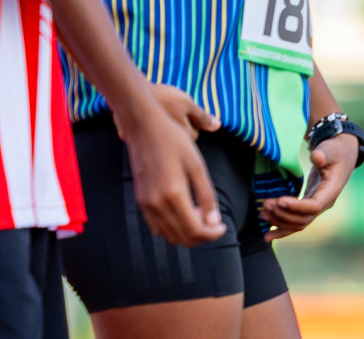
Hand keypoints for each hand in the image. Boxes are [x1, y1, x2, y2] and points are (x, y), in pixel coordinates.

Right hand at [115, 92, 226, 246]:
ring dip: (187, 233)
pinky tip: (184, 213)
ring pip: (169, 235)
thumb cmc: (173, 141)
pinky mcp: (140, 201)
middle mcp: (156, 205)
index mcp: (173, 195)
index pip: (195, 230)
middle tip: (215, 223)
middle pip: (182, 237)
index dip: (212, 234)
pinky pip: (157, 227)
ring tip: (201, 217)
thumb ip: (206, 195)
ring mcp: (145, 205)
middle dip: (202, 236)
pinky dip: (172, 228)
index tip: (223, 227)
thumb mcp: (197, 165)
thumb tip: (214, 222)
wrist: (143, 127)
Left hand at [261, 133, 358, 240]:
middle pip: (303, 219)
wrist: (341, 156)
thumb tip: (317, 157)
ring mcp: (317, 208)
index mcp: (331, 191)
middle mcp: (325, 204)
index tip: (279, 200)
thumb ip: (323, 154)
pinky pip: (295, 223)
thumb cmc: (335, 151)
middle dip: (283, 214)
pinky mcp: (308, 207)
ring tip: (262, 213)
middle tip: (265, 204)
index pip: (314, 206)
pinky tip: (267, 235)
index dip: (296, 207)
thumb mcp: (331, 149)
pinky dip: (281, 230)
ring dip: (279, 221)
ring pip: (297, 223)